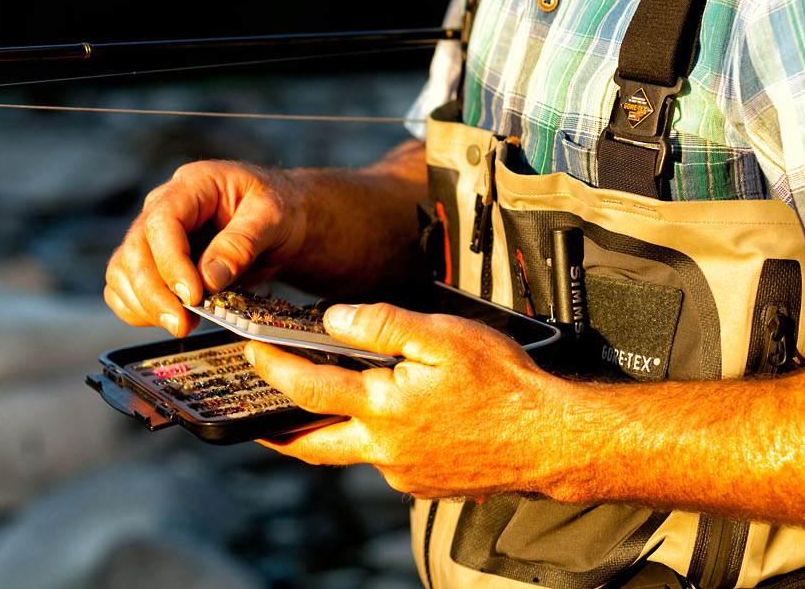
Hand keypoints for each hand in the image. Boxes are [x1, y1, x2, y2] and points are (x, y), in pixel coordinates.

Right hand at [104, 160, 308, 336]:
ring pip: (123, 271)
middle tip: (182, 324)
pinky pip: (125, 288)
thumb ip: (241, 243)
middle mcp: (163, 207)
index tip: (192, 295)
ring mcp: (154, 236)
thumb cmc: (278, 210)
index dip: (171, 262)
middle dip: (153, 293)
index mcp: (193, 185)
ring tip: (183, 324)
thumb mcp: (273, 217)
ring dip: (145, 305)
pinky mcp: (153, 262)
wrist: (282, 219)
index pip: (162, 221)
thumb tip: (209, 278)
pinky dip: (139, 310)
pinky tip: (170, 319)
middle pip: (134, 250)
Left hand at [246, 302, 573, 499]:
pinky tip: (390, 415)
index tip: (253, 352)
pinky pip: (385, 460)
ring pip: (350, 452)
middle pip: (311, 445)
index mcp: (383, 409)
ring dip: (331, 430)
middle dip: (275, 430)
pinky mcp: (422, 484)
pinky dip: (374, 438)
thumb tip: (333, 320)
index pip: (308, 388)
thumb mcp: (443, 335)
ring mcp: (402, 473)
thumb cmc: (505, 385)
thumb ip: (383, 325)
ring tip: (321, 403)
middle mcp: (384, 450)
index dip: (274, 368)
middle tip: (254, 413)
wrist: (551, 440)